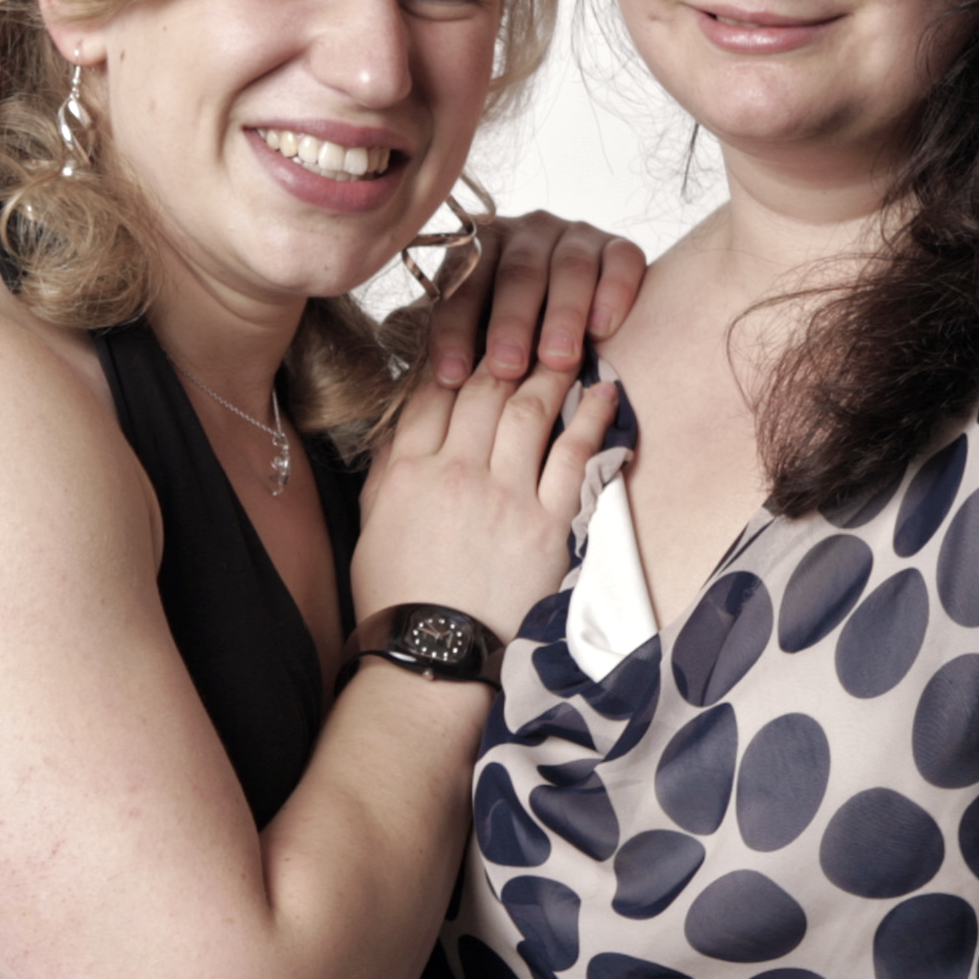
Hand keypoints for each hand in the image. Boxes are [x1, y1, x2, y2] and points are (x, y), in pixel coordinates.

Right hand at [350, 355, 614, 637]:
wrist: (433, 656)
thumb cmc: (399, 596)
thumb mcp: (373, 523)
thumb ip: (390, 467)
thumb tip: (406, 422)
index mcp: (408, 470)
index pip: (433, 390)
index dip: (457, 354)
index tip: (477, 334)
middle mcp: (455, 472)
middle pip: (484, 386)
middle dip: (509, 348)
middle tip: (534, 322)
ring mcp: (504, 495)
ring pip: (530, 408)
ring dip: (553, 369)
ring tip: (572, 343)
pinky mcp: (545, 523)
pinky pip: (574, 454)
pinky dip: (592, 417)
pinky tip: (605, 391)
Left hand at [427, 207, 649, 385]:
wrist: (568, 311)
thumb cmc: (504, 331)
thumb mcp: (465, 327)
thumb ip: (432, 331)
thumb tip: (387, 338)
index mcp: (476, 249)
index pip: (460, 287)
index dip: (453, 332)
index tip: (450, 376)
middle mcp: (524, 233)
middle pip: (515, 274)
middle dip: (509, 323)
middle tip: (507, 367)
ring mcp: (573, 236)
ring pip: (567, 268)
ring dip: (562, 315)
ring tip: (558, 359)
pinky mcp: (617, 246)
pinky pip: (619, 261)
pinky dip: (613, 291)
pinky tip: (605, 327)